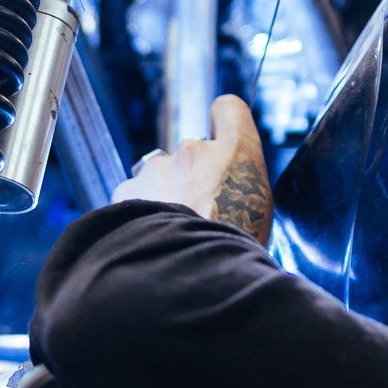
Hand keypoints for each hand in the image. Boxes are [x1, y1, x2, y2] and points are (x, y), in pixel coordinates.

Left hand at [113, 94, 272, 244]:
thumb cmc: (232, 255)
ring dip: (165, 198)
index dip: (223, 124)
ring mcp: (158, 168)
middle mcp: (195, 150)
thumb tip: (222, 193)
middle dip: (193, 180)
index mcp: (238, 154)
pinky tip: (150, 239)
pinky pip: (135, 196)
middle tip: (198, 218)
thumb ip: (239, 189)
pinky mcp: (127, 189)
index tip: (220, 140)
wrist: (188, 277)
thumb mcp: (259, 218)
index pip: (229, 110)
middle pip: (191, 155)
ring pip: (161, 177)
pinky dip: (140, 215)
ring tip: (172, 235)